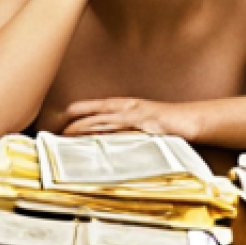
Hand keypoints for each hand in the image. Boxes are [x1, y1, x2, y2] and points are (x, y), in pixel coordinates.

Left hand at [60, 97, 201, 139]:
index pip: (92, 107)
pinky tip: (95, 139)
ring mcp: (134, 113)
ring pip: (102, 119)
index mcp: (123, 105)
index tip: (58, 124)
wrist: (191, 119)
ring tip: (66, 136)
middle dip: (73, 121)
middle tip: (55, 132)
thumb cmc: (167, 123)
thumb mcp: (141, 124)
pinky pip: (122, 128)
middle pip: (92, 111)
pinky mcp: (144, 123)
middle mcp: (126, 106)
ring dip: (83, 127)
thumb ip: (123, 129)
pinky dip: (106, 133)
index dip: (74, 114)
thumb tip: (104, 139)